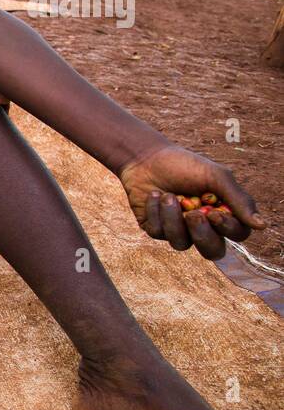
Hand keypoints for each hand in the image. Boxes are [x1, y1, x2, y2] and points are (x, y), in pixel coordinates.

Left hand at [118, 142, 265, 259]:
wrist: (147, 158)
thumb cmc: (185, 165)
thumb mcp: (215, 176)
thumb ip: (238, 199)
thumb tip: (262, 226)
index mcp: (223, 214)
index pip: (237, 234)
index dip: (228, 229)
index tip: (214, 213)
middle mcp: (203, 227)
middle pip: (212, 251)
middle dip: (202, 235)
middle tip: (192, 214)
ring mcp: (178, 230)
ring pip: (181, 244)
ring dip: (173, 218)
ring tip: (167, 195)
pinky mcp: (156, 229)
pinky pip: (158, 232)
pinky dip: (156, 211)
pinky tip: (154, 195)